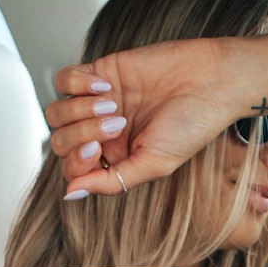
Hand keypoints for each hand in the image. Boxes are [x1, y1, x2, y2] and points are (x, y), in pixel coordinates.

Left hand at [47, 29, 267, 196]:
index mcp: (114, 159)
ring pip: (57, 111)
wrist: (210, 82)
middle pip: (60, 140)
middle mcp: (102, 133)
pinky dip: (78, 84)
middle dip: (81, 133)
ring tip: (114, 104)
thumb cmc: (191, 127)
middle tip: (116, 124)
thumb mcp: (153, 165)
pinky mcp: (100, 72)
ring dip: (80, 108)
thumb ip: (111, 182)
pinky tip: (107, 86)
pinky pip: (65, 79)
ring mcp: (97, 103)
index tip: (98, 149)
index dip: (76, 160)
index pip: (72, 168)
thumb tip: (71, 194)